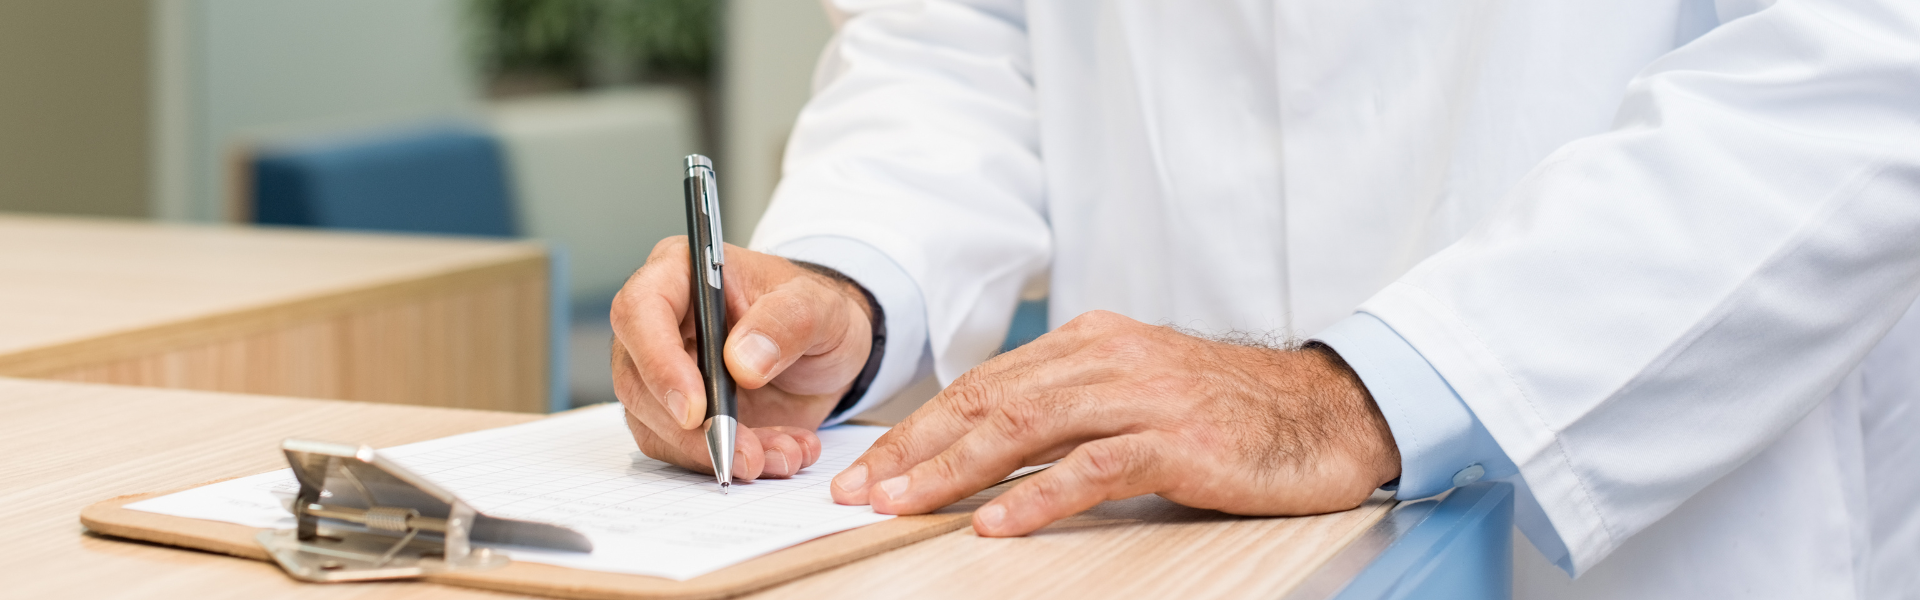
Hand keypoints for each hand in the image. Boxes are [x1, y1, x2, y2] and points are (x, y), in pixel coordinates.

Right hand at [611, 236, 874, 479]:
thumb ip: (787, 322)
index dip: (658, 362)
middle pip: (636, 381)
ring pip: (656, 427)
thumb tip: (740, 361)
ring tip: (784, 452)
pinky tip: (779, 454)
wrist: (826, 352)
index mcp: (680, 273)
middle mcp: (658, 323)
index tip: (695, 409)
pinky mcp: (675, 416)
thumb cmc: (813, 312)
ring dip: (718, 453)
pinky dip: (729, 463)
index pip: (640, 311)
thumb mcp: (819, 306)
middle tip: (748, 455)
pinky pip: (683, 452)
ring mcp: (660, 373)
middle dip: (692, 430)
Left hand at [828, 310, 1399, 535]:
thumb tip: (983, 449)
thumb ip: (1068, 407)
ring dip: (956, 470)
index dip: (919, 428)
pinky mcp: (1178, 439)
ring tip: (905, 505)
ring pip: (1026, 427)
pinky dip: (1038, 496)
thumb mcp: (1136, 392)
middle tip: (862, 491)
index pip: (985, 385)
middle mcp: (1108, 358)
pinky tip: (997, 523)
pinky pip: (1094, 467)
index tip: (869, 469)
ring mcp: (1143, 396)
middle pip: (989, 401)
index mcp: (1091, 342)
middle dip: (916, 449)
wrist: (1327, 412)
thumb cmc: (1228, 413)